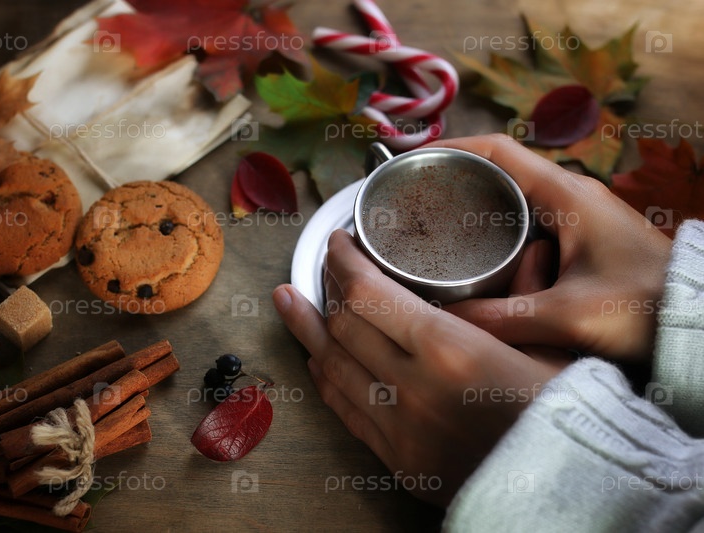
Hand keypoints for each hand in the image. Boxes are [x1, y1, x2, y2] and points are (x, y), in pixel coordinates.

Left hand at [273, 230, 563, 504]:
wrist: (562, 495)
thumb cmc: (564, 420)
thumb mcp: (553, 352)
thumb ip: (527, 297)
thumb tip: (534, 251)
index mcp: (448, 350)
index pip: (369, 294)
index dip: (343, 262)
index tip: (338, 242)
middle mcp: (411, 386)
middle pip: (342, 326)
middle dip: (323, 288)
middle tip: (317, 266)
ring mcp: (396, 427)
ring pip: (331, 367)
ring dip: (307, 331)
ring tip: (289, 302)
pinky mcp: (394, 459)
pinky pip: (345, 410)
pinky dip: (326, 379)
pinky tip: (317, 360)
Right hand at [431, 134, 671, 361]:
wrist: (696, 322)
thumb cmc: (643, 308)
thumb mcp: (566, 315)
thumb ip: (501, 319)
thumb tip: (443, 322)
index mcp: (565, 193)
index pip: (495, 150)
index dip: (449, 150)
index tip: (411, 161)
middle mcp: (569, 194)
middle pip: (498, 170)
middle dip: (453, 180)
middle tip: (412, 202)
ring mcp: (577, 214)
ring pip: (512, 197)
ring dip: (473, 206)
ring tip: (432, 226)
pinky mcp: (580, 237)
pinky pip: (527, 221)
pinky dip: (494, 229)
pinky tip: (474, 255)